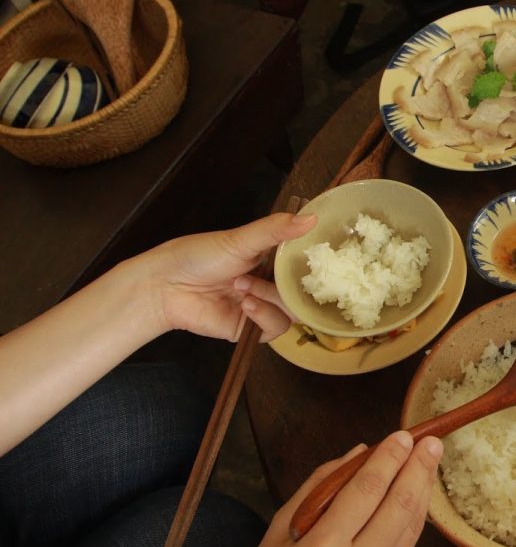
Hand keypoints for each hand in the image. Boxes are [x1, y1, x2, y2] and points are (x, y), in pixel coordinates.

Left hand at [140, 212, 316, 341]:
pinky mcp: (249, 329)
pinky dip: (265, 315)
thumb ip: (277, 229)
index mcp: (271, 261)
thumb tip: (312, 218)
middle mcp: (269, 284)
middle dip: (293, 285)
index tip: (321, 258)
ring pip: (291, 310)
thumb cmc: (198, 256)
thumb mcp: (241, 239)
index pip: (304, 265)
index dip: (314, 264)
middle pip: (303, 292)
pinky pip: (274, 328)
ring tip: (244, 287)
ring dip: (271, 298)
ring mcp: (261, 307)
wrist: (165, 286)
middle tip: (279, 276)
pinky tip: (246, 304)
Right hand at [235, 431, 442, 546]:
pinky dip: (414, 518)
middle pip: (399, 508)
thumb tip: (358, 454)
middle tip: (430, 442)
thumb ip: (319, 487)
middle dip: (418, 469)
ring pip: (410, 529)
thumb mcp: (277, 532)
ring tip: (429, 462)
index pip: (366, 492)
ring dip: (423, 491)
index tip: (402, 436)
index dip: (388, 459)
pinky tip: (416, 497)